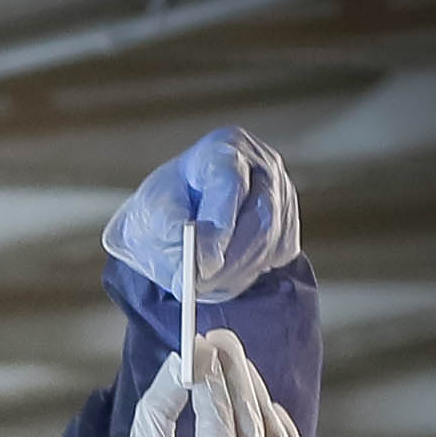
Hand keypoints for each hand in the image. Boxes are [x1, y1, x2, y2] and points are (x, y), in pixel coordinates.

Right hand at [73, 327, 311, 436]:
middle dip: (237, 376)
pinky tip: (271, 415)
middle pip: (253, 419)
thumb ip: (159, 412)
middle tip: (223, 343)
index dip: (209, 371)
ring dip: (261, 403)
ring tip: (242, 375)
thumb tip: (178, 363)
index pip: (218, 410)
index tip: (201, 342)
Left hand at [106, 125, 296, 303]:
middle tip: (198, 287)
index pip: (230, 183)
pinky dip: (251, 270)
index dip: (220, 226)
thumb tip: (195, 271)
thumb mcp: (147, 222)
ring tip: (201, 283)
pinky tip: (223, 270)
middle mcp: (260, 162)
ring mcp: (282, 189)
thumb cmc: (157, 214)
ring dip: (236, 271)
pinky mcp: (288, 218)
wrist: (170, 219)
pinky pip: (281, 251)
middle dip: (228, 259)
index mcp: (221, 148)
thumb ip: (169, 244)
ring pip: (273, 238)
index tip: (202, 265)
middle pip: (260, 214)